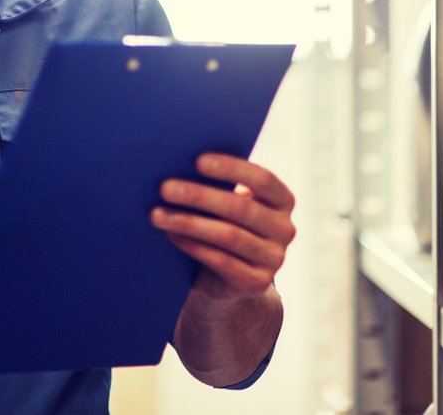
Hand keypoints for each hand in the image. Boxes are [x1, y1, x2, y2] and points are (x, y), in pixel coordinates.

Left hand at [150, 154, 295, 301]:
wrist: (224, 279)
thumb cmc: (220, 224)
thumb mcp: (225, 204)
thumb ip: (217, 186)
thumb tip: (176, 162)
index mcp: (282, 200)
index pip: (263, 179)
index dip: (231, 169)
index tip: (197, 161)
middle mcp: (285, 229)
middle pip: (240, 208)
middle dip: (199, 196)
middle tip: (164, 188)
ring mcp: (274, 258)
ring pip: (229, 235)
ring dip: (189, 222)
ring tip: (157, 214)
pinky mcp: (257, 282)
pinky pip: (222, 261)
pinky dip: (193, 246)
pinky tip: (171, 235)